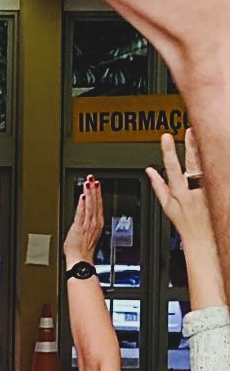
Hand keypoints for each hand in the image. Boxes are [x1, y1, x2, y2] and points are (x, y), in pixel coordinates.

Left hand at [63, 175, 102, 264]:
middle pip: (96, 203)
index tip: (97, 183)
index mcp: (97, 224)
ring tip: (89, 183)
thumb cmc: (82, 251)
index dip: (98, 194)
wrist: (80, 261)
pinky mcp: (79, 228)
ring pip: (90, 206)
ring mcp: (87, 225)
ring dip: (90, 194)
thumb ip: (87, 224)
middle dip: (94, 190)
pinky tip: (83, 196)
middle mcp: (94, 223)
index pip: (99, 205)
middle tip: (93, 178)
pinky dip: (83, 205)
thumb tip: (84, 217)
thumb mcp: (87, 234)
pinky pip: (82, 214)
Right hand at [147, 131, 214, 247]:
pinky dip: (218, 166)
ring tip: (206, 137)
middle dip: (191, 145)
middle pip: (193, 164)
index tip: (165, 137)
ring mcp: (210, 193)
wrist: (206, 242)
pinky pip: (219, 177)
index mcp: (179, 194)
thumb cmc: (186, 227)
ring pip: (209, 169)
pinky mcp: (220, 195)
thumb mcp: (167, 208)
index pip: (171, 168)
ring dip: (206, 152)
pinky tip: (219, 155)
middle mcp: (195, 191)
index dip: (168, 152)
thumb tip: (150, 170)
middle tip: (191, 129)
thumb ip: (159, 187)